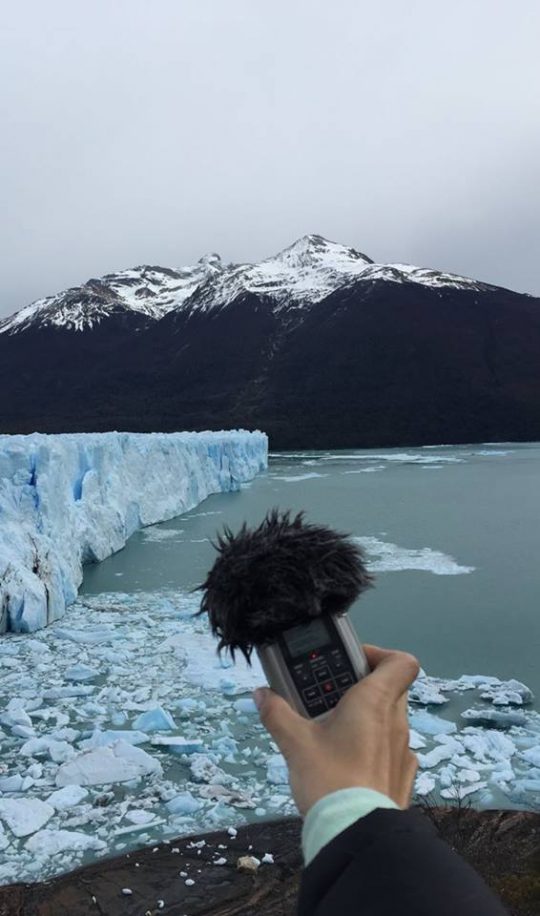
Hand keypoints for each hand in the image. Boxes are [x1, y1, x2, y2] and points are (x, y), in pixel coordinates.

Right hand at [254, 644, 419, 815]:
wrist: (355, 835)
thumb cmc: (329, 779)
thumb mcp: (294, 743)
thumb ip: (276, 713)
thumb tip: (261, 694)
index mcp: (375, 702)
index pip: (400, 662)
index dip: (380, 655)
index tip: (352, 664)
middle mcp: (396, 721)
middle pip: (390, 688)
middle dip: (362, 688)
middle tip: (331, 698)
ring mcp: (403, 751)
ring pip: (390, 719)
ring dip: (368, 719)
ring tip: (334, 732)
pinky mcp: (402, 777)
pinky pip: (392, 749)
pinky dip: (375, 747)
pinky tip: (350, 762)